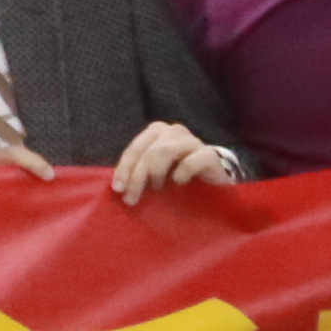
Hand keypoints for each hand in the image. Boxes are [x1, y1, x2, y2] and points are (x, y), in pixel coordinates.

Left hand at [109, 121, 236, 206]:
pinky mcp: (210, 155)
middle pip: (149, 151)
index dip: (124, 168)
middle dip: (136, 176)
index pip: (135, 148)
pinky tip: (179, 184)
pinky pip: (191, 161)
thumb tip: (117, 187)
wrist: (214, 181)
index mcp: (157, 132)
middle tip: (131, 199)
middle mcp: (174, 132)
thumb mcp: (155, 173)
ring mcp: (193, 141)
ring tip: (156, 190)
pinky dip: (181, 174)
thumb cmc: (179, 176)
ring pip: (165, 151)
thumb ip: (138, 173)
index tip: (118, 189)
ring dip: (155, 173)